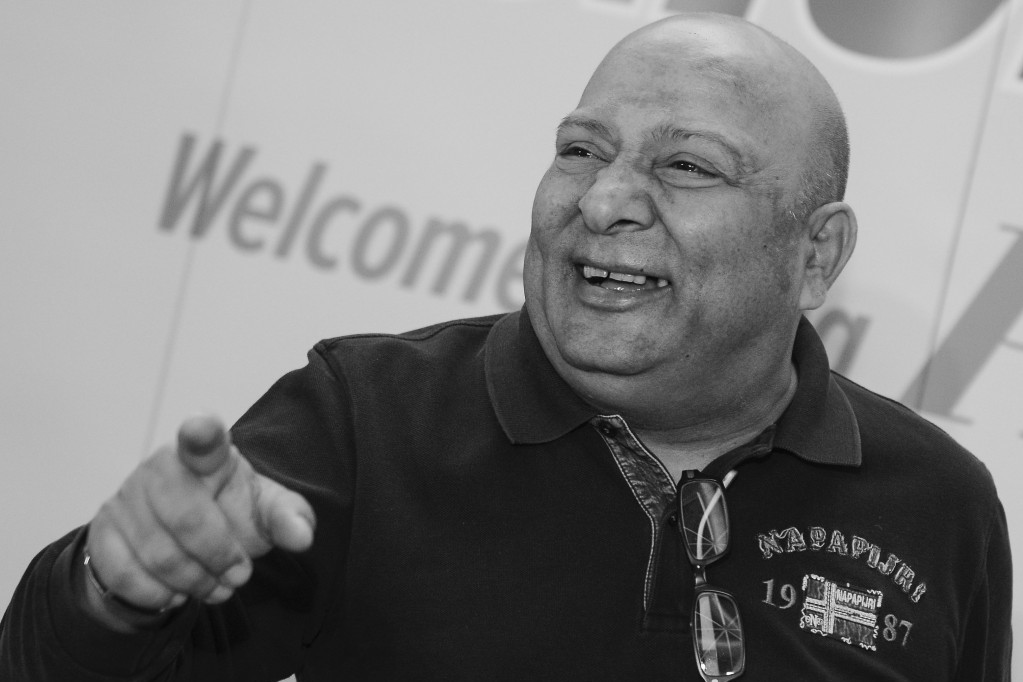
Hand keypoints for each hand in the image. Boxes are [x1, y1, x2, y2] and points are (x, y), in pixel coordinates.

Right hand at [82, 414, 314, 624]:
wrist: (178, 542)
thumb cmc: (229, 514)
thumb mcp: (265, 513)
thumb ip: (289, 518)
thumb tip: (301, 536)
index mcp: (207, 454)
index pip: (204, 438)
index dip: (202, 433)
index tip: (203, 426)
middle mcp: (160, 467)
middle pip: (187, 518)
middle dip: (219, 556)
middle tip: (239, 574)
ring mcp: (126, 497)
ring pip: (160, 554)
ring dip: (195, 582)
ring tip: (215, 586)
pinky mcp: (103, 530)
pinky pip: (127, 575)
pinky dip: (159, 594)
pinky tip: (176, 591)